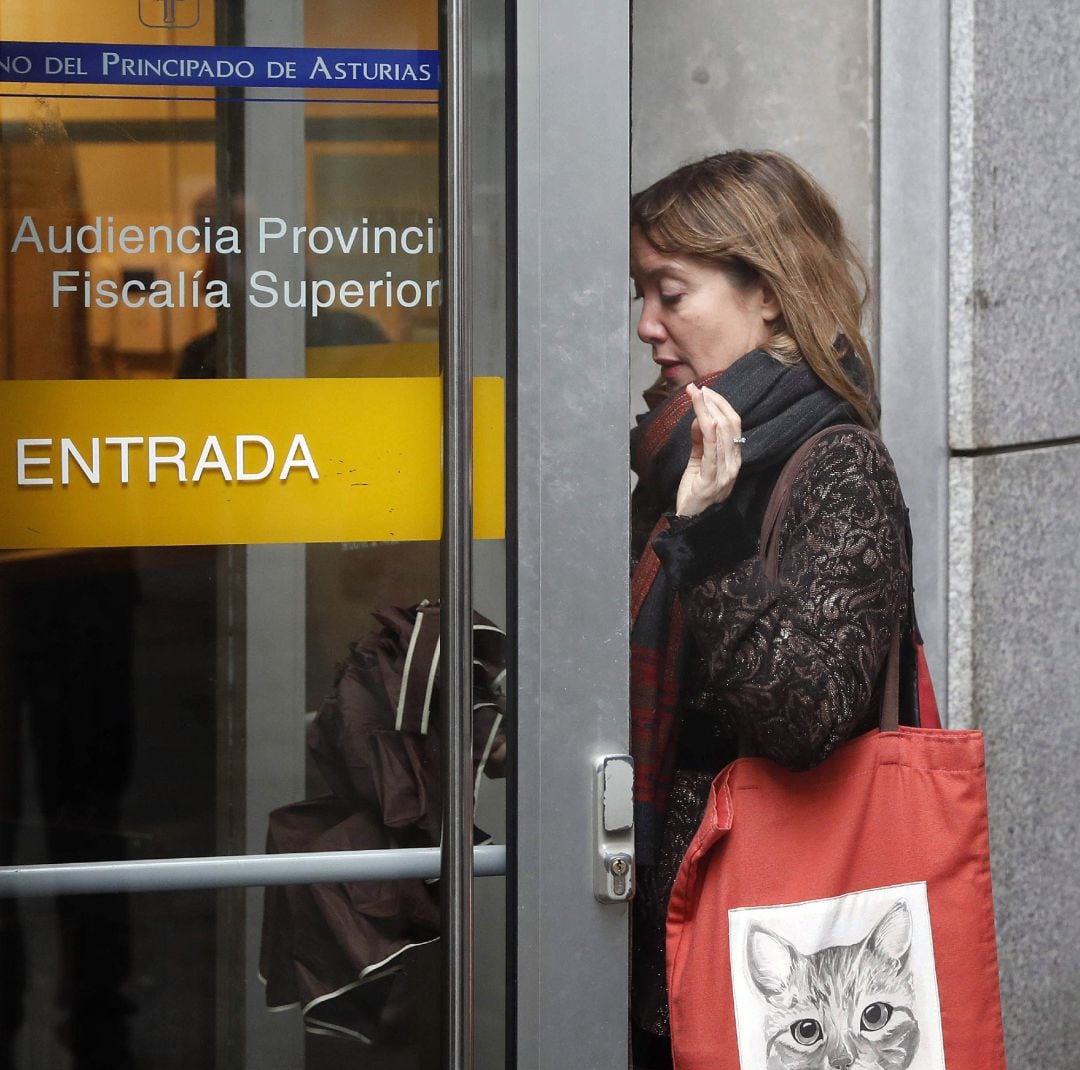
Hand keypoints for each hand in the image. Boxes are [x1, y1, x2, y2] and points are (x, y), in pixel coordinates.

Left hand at [675, 383, 743, 516]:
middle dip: (714, 403)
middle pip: (730, 424)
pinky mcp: (712, 478)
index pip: (733, 425)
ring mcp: (725, 472)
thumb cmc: (695, 493)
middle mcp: (733, 464)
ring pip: (721, 432)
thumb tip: (699, 418)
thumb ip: (700, 442)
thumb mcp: (698, 463)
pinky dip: (707, 427)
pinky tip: (701, 415)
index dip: (722, 405)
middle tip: (698, 389)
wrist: (692, 523)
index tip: (706, 391)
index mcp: (733, 459)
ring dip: (707, 410)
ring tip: (695, 395)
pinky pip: (712, 448)